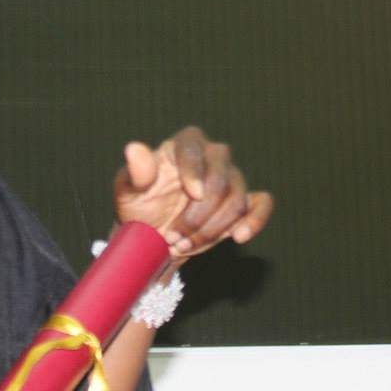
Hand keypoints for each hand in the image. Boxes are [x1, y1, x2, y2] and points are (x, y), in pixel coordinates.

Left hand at [114, 126, 273, 261]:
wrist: (155, 235)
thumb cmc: (140, 205)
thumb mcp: (129, 190)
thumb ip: (136, 172)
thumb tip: (134, 149)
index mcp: (184, 145)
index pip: (193, 148)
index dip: (195, 170)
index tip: (192, 194)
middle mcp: (212, 156)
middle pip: (220, 178)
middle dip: (199, 214)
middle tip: (174, 236)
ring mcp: (231, 179)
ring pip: (236, 200)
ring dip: (211, 229)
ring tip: (185, 245)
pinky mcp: (245, 202)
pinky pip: (261, 204)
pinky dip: (255, 220)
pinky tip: (239, 236)